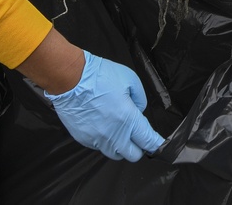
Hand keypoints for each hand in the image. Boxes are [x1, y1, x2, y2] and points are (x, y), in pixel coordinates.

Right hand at [46, 51, 164, 161]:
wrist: (71, 79)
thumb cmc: (100, 76)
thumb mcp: (130, 79)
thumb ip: (140, 98)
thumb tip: (139, 109)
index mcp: (128, 120)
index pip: (148, 141)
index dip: (156, 145)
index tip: (160, 145)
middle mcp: (114, 135)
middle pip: (133, 155)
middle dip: (138, 147)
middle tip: (136, 134)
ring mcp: (98, 139)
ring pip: (115, 153)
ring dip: (120, 145)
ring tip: (117, 128)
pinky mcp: (84, 139)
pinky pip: (98, 146)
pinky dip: (103, 139)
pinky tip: (100, 124)